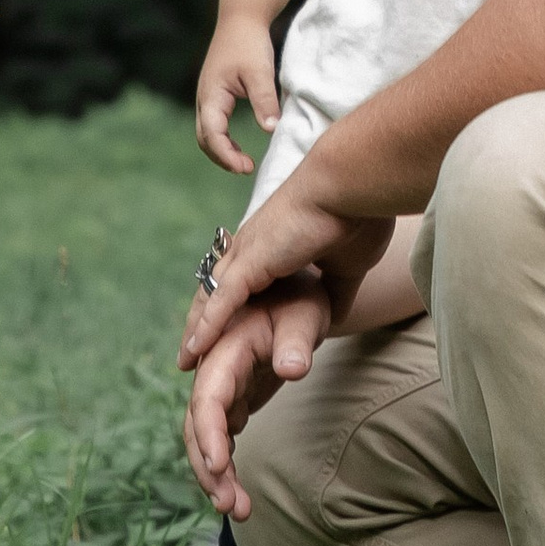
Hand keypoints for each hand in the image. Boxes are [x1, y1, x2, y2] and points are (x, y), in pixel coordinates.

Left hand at [178, 171, 388, 368]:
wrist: (354, 186)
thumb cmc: (358, 214)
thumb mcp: (347, 265)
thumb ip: (335, 290)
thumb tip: (332, 316)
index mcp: (276, 242)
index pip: (243, 280)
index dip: (231, 306)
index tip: (224, 332)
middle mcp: (255, 244)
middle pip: (217, 288)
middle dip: (203, 320)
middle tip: (191, 351)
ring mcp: (249, 251)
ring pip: (213, 297)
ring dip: (198, 329)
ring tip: (186, 359)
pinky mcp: (251, 260)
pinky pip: (222, 300)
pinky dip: (208, 326)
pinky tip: (196, 350)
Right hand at [183, 283, 332, 515]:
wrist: (296, 288)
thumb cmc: (301, 296)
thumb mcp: (304, 311)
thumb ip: (296, 340)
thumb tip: (294, 369)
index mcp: (225, 347)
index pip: (208, 395)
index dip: (209, 432)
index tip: (220, 467)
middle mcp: (214, 369)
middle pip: (198, 425)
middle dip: (209, 468)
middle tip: (232, 507)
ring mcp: (221, 386)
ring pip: (206, 437)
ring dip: (216, 475)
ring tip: (239, 510)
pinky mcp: (232, 397)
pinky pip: (220, 438)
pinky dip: (226, 468)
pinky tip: (240, 497)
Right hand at [195, 11, 279, 175]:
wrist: (241, 17)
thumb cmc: (249, 43)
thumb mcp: (260, 72)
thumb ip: (264, 101)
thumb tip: (271, 129)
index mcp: (211, 96)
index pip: (212, 136)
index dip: (227, 155)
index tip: (245, 167)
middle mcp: (204, 99)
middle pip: (204, 139)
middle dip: (222, 157)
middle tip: (246, 168)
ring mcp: (208, 96)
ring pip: (207, 133)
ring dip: (222, 150)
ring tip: (244, 162)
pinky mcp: (215, 94)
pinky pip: (214, 124)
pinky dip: (223, 139)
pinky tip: (239, 146)